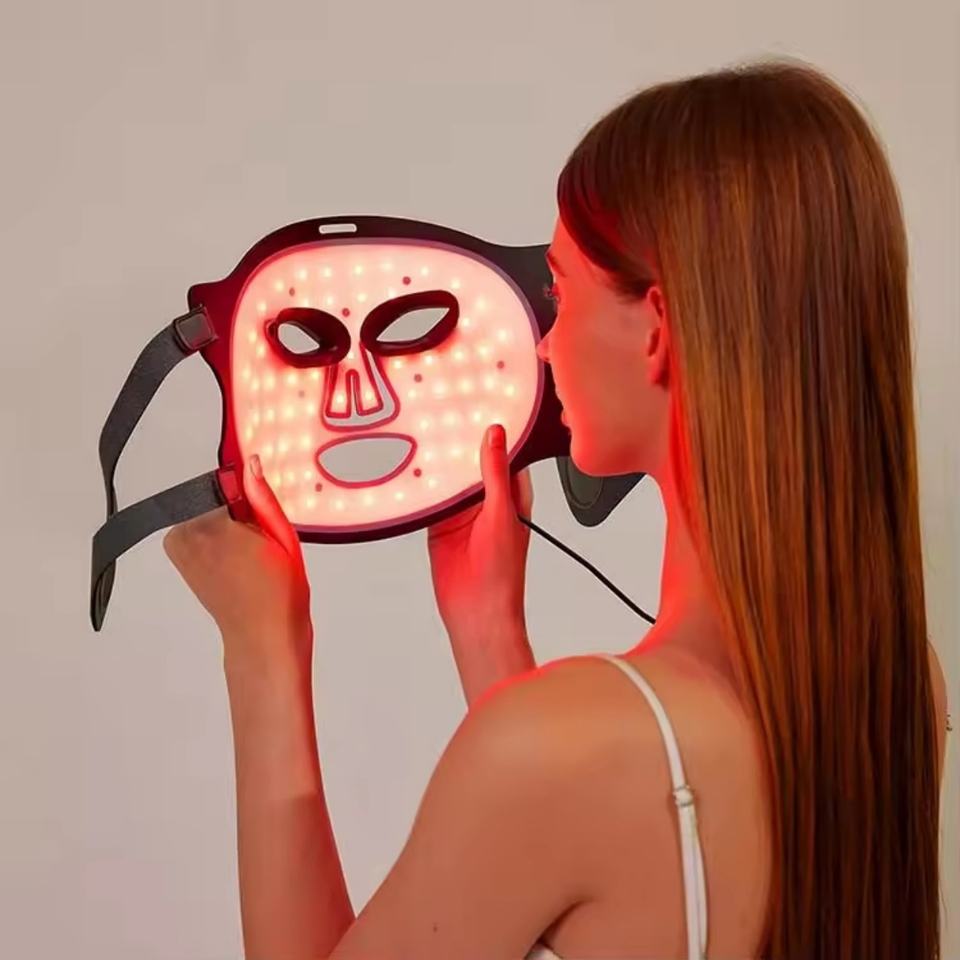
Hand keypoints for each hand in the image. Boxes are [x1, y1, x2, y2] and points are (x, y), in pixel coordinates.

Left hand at [162, 455, 312, 670]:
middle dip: (238, 513)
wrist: (262, 634)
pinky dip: (214, 538)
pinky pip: (196, 529)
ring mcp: (179, 547)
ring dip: (225, 525)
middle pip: (216, 499)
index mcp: (216, 527)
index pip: (230, 484)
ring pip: (206, 513)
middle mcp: (190, 536)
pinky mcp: (177, 556)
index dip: (251, 500)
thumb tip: (250, 464)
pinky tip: (233, 560)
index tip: (262, 522)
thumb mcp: (284, 538)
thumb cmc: (278, 595)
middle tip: (258, 544)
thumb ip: (262, 497)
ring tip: (247, 555)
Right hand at [426, 423, 533, 645]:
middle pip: (471, 462)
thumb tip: (496, 436)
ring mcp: (463, 512)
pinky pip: (430, 498)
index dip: (495, 430)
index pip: (504, 452)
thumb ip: (496, 475)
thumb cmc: (503, 574)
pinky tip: (413, 470)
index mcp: (512, 494)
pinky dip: (422, 487)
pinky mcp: (441, 524)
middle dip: (460, 442)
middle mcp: (488, 500)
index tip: (481, 403)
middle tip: (445, 410)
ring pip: (449, 478)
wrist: (476, 613)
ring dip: (440, 464)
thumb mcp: (502, 514)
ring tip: (426, 433)